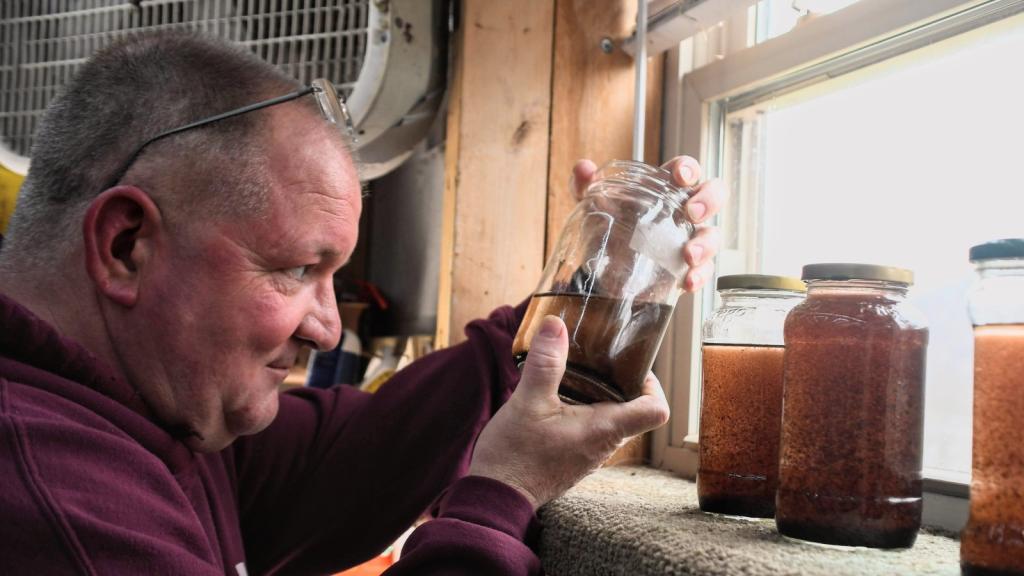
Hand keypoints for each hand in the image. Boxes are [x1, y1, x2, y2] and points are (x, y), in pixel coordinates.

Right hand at [468, 316, 669, 509]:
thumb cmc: (515, 455)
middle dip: (619, 382)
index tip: (631, 366)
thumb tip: (556, 325)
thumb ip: (545, 363)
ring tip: (572, 374)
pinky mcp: (572, 459)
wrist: (496, 496)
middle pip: (633, 410)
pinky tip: (554, 399)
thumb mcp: (527, 401)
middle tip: (596, 359)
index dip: (653, 385)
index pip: (656, 411)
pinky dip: (580, 411)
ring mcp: (589, 455)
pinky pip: (589, 431)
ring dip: (597, 396)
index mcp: (604, 429)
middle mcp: (604, 445)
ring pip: (609, 420)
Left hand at [569, 156, 725, 291]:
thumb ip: (586, 184)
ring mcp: (690, 239)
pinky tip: (688, 282)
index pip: (686, 170)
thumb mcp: (594, 205)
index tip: (681, 177)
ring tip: (689, 255)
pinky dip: (700, 276)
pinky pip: (705, 271)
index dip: (689, 169)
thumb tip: (583, 168)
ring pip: (713, 236)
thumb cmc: (610, 225)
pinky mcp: (688, 268)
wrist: (604, 267)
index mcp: (665, 188)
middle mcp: (684, 212)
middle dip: (709, 201)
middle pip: (713, 196)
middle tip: (692, 212)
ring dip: (706, 244)